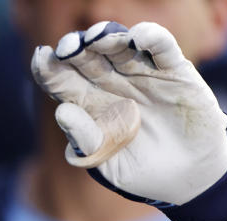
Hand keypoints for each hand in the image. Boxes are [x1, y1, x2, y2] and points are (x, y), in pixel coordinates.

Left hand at [31, 22, 226, 220]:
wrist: (185, 178)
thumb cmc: (137, 170)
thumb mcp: (105, 161)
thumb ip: (85, 139)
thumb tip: (61, 112)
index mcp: (86, 103)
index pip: (61, 80)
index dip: (49, 68)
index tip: (40, 58)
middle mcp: (110, 82)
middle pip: (87, 58)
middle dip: (75, 49)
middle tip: (66, 48)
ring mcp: (142, 74)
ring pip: (120, 47)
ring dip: (107, 38)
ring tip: (95, 38)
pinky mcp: (175, 72)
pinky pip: (162, 49)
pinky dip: (152, 38)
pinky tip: (139, 37)